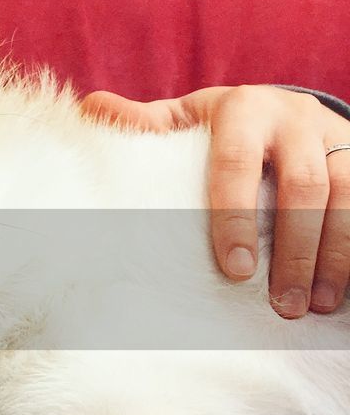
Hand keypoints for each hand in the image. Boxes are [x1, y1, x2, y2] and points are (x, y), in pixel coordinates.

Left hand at [82, 85, 349, 316]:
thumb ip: (147, 124)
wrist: (293, 110)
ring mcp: (340, 140)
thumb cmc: (227, 127)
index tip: (234, 269)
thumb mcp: (189, 119)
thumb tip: (90, 108)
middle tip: (282, 305)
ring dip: (336, 256)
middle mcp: (298, 120)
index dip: (235, 216)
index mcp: (245, 109)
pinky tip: (347, 291)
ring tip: (317, 306)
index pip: (237, 162)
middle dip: (295, 250)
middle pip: (305, 187)